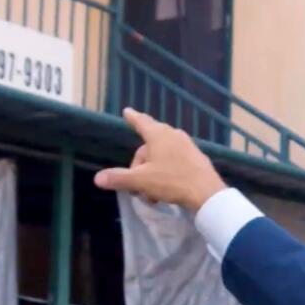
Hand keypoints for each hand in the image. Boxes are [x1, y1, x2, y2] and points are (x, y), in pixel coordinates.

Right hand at [94, 108, 226, 212]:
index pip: (141, 122)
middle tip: (135, 186)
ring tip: (151, 193)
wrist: (206, 193)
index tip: (127, 111)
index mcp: (158, 135)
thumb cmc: (172, 181)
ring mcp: (187, 146)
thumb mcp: (141, 181)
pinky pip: (174, 162)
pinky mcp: (196, 158)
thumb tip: (97, 178)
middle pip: (149, 146)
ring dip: (152, 173)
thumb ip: (119, 178)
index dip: (132, 118)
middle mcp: (173, 135)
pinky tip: (165, 190)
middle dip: (139, 165)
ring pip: (161, 156)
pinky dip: (165, 173)